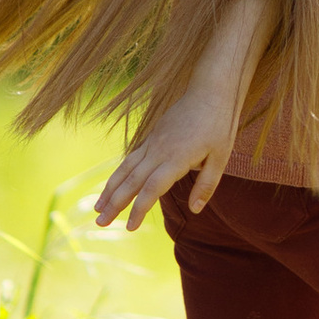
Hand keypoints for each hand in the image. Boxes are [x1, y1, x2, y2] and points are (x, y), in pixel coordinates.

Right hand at [95, 82, 239, 232]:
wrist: (210, 89)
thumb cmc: (219, 124)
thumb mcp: (221, 158)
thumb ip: (206, 185)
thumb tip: (195, 210)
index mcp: (176, 158)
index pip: (151, 189)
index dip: (138, 209)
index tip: (129, 228)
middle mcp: (159, 151)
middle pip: (131, 181)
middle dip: (114, 203)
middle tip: (99, 223)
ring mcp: (153, 142)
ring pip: (126, 168)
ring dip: (110, 189)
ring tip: (97, 207)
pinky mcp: (152, 135)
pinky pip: (131, 158)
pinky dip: (119, 173)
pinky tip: (113, 184)